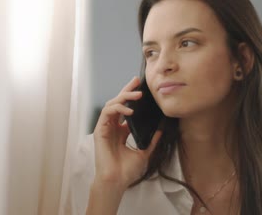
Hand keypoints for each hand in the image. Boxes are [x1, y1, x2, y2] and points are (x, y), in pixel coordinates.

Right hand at [92, 76, 162, 190]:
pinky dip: (117, 108)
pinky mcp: (100, 131)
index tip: (142, 88)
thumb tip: (161, 129)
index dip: (132, 98)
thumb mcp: (144, 152)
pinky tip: (129, 110)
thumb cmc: (127, 171)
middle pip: (118, 103)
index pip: (126, 110)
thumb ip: (151, 140)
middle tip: (137, 80)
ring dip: (123, 97)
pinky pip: (107, 113)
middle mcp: (112, 128)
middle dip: (127, 90)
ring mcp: (105, 128)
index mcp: (121, 132)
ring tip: (136, 94)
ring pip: (111, 105)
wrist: (117, 181)